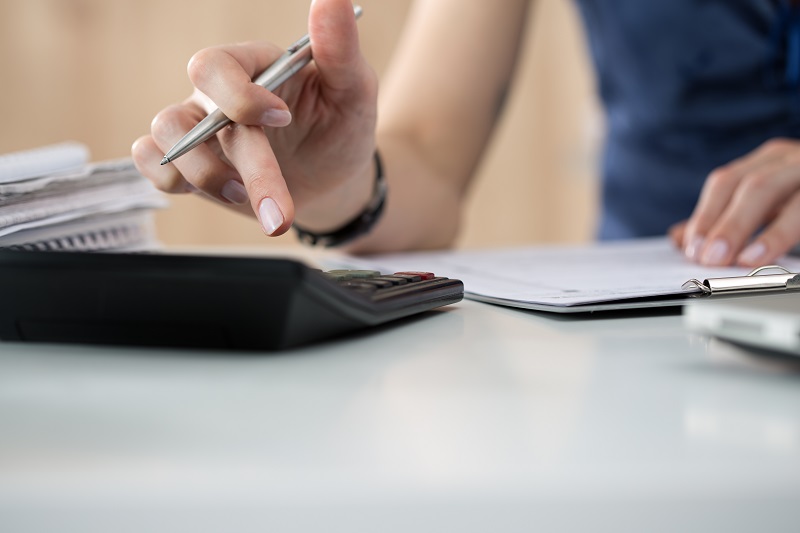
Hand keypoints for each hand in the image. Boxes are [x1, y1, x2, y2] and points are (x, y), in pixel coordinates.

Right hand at [131, 0, 377, 235]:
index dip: (238, 96)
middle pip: (193, 117)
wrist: (333, 178)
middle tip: (280, 210)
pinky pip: (150, 162)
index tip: (283, 119)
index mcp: (253, 66)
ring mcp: (198, 129)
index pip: (215, 65)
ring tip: (248, 198)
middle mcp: (217, 93)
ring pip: (164, 136)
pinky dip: (169, 180)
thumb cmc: (341, 126)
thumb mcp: (354, 89)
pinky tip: (219, 194)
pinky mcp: (189, 164)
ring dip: (203, 176)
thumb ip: (340, 48)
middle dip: (243, 165)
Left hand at [671, 137, 799, 266]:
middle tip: (710, 259)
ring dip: (772, 233)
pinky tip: (790, 257)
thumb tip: (679, 239)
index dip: (707, 215)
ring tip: (748, 261)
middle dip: (731, 224)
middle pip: (758, 186)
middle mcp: (797, 160)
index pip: (728, 181)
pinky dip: (792, 233)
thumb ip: (724, 217)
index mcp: (770, 159)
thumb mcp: (763, 201)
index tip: (691, 249)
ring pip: (798, 201)